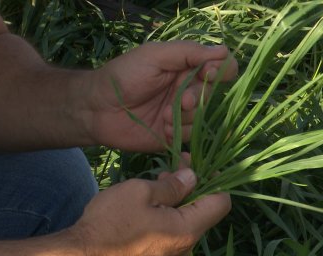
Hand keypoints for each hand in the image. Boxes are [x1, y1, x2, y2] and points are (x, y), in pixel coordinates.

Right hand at [70, 167, 230, 255]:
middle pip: (203, 211)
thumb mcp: (142, 192)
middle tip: (173, 167)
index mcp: (188, 230)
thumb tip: (193, 177)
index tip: (201, 164)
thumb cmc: (112, 220)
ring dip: (178, 199)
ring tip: (157, 181)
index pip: (222, 204)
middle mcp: (185, 247)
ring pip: (185, 221)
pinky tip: (148, 202)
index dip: (217, 180)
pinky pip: (172, 232)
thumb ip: (173, 185)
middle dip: (193, 186)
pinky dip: (168, 213)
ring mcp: (170, 255)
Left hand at [87, 41, 237, 151]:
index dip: (220, 71)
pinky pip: (190, 136)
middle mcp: (187, 89)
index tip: (207, 73)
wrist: (97, 108)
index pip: (219, 67)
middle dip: (197, 97)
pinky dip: (178, 132)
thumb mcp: (155, 55)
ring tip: (162, 116)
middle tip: (180, 101)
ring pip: (202, 117)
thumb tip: (224, 51)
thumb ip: (188, 52)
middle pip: (211, 94)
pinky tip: (161, 128)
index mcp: (185, 67)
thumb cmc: (124, 75)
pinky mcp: (174, 135)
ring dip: (184, 117)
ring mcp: (181, 114)